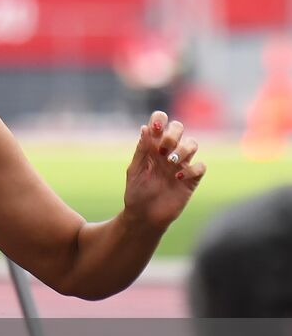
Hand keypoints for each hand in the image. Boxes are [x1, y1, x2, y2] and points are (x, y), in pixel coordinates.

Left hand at [123, 111, 204, 229]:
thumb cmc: (136, 192)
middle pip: (179, 128)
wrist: (144, 216)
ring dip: (182, 149)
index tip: (155, 128)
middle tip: (161, 149)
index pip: (159, 124)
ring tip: (169, 161)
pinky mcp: (191, 180)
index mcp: (151, 147)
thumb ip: (142, 150)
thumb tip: (145, 128)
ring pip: (192, 144)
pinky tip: (178, 177)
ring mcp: (181, 164)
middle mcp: (168, 152)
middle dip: (172, 134)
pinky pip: (200, 166)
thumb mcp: (135, 170)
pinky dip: (192, 168)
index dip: (159, 119)